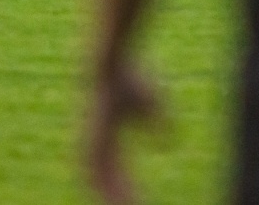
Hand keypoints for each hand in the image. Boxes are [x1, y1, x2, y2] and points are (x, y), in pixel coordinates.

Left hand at [87, 62, 162, 204]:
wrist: (111, 66)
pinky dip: (114, 195)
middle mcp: (94, 144)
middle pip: (104, 183)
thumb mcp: (152, 104)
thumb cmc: (131, 78)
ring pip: (100, 185)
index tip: (136, 203)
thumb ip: (158, 124)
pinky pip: (101, 178)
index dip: (123, 190)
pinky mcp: (92, 143)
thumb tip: (168, 144)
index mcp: (105, 137)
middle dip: (117, 200)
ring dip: (116, 201)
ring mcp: (90, 144)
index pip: (113, 172)